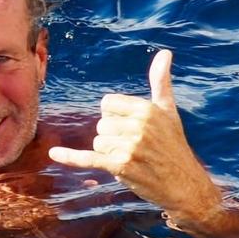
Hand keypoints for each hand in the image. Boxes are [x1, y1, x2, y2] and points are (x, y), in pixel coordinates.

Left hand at [47, 50, 223, 223]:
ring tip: (133, 159)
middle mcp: (138, 126)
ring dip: (109, 153)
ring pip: (97, 142)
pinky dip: (71, 157)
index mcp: (146, 109)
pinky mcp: (121, 166)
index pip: (107, 104)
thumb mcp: (169, 110)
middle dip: (113, 137)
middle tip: (136, 148)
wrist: (184, 185)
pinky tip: (55, 154)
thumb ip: (161, 81)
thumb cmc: (175, 146)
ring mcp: (129, 147)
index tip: (132, 128)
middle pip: (101, 124)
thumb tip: (164, 52)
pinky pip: (89, 158)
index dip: (115, 117)